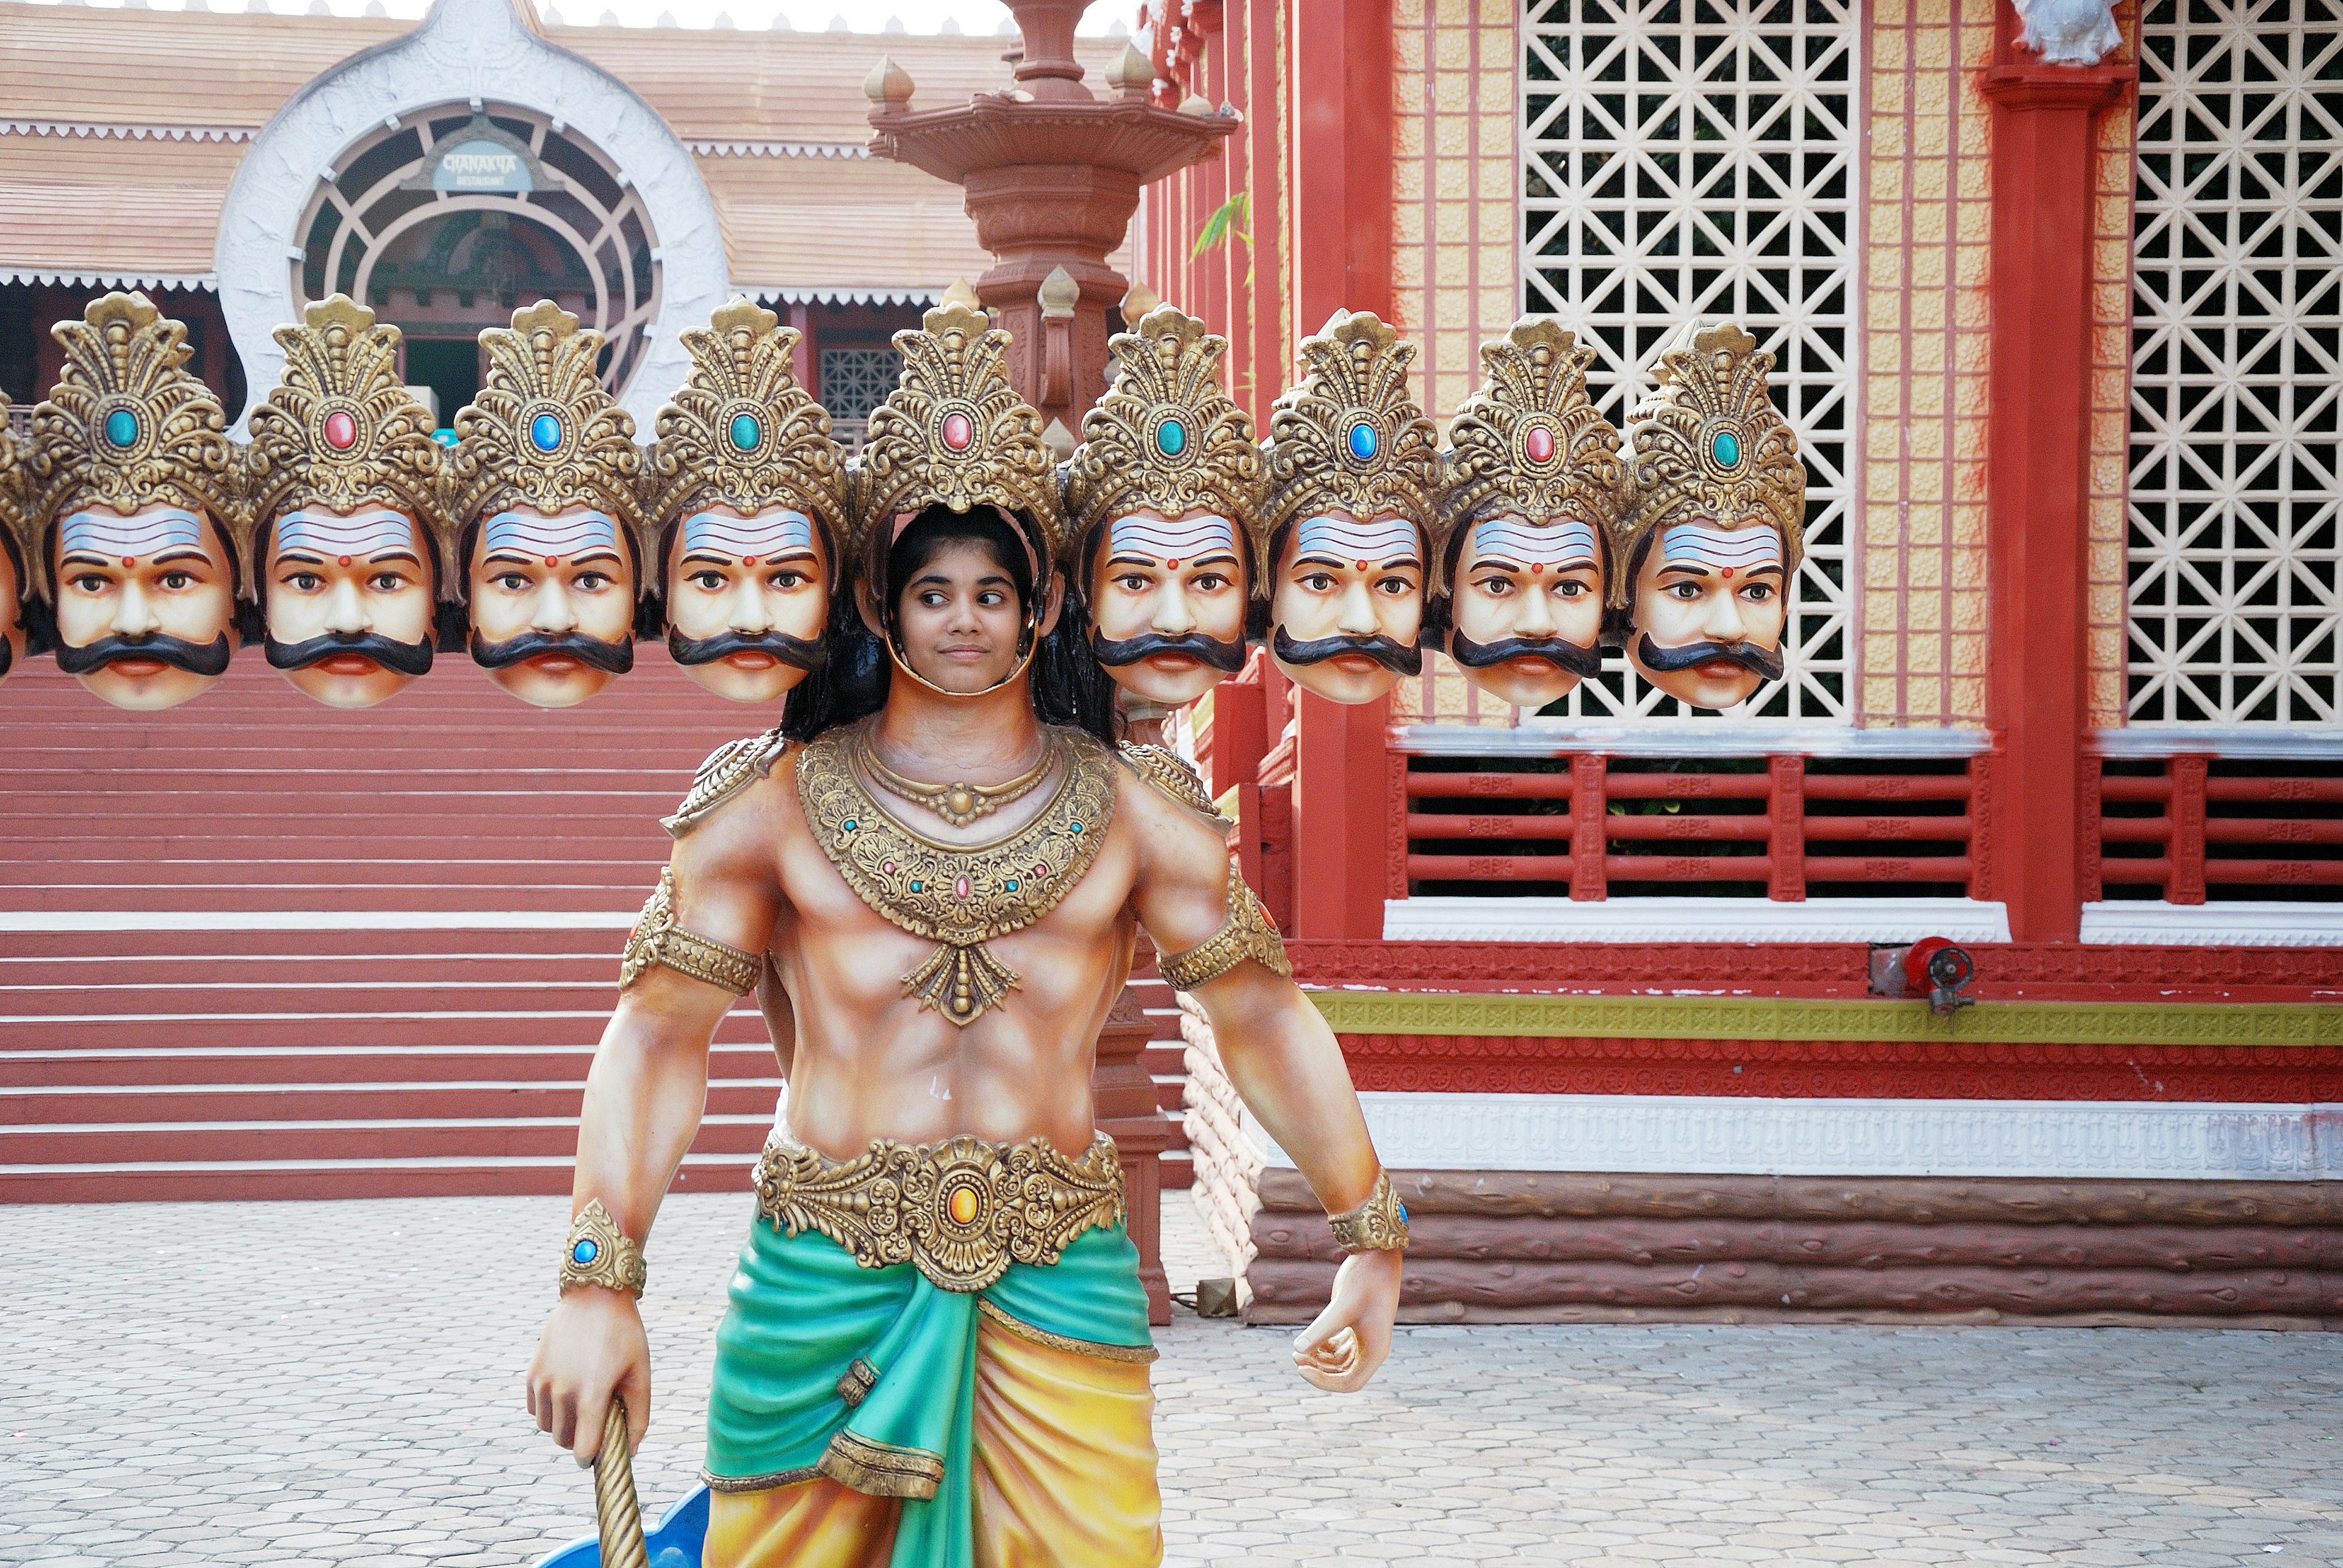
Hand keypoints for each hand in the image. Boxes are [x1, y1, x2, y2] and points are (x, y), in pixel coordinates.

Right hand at [527, 1286, 649, 1466]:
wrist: (594, 1296)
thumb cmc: (624, 1335)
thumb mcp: (640, 1374)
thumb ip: (638, 1417)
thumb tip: (632, 1450)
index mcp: (591, 1395)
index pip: (583, 1449)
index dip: (591, 1457)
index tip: (598, 1454)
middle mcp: (562, 1391)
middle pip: (563, 1441)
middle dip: (579, 1439)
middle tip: (596, 1422)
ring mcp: (544, 1382)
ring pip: (547, 1427)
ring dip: (563, 1425)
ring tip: (582, 1404)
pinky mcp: (532, 1374)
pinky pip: (536, 1409)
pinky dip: (548, 1410)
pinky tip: (566, 1393)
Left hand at [1290, 1248, 1401, 1392]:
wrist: (1375, 1255)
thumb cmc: (1365, 1280)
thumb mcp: (1342, 1306)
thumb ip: (1322, 1329)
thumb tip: (1298, 1349)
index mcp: (1375, 1350)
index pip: (1350, 1383)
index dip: (1325, 1382)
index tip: (1303, 1369)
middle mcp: (1371, 1348)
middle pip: (1342, 1375)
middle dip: (1318, 1369)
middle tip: (1295, 1356)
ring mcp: (1362, 1338)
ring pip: (1338, 1362)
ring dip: (1318, 1359)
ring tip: (1296, 1350)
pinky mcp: (1354, 1326)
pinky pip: (1336, 1347)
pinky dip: (1322, 1348)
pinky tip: (1308, 1340)